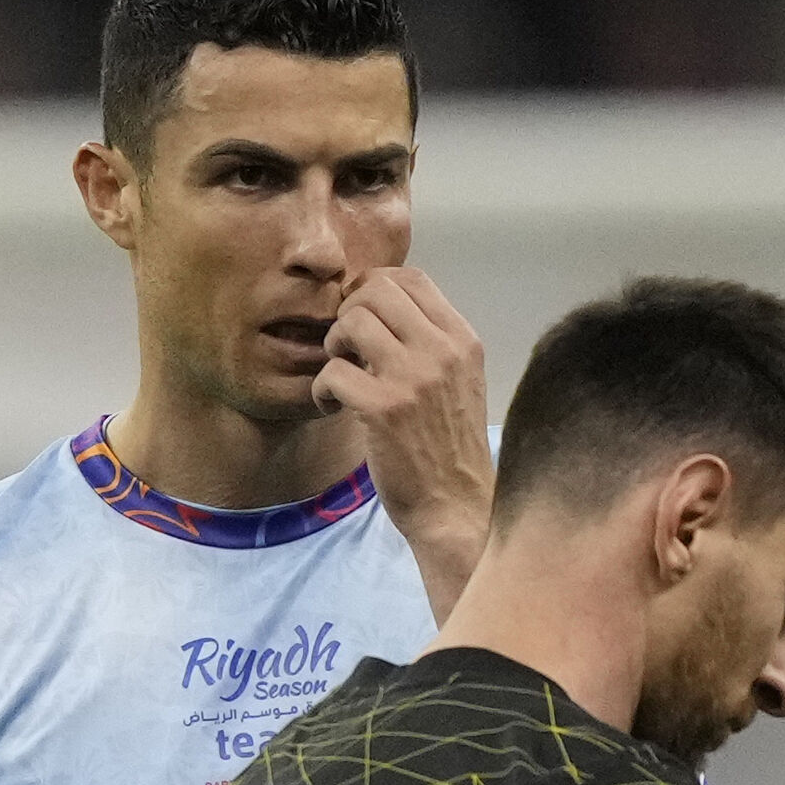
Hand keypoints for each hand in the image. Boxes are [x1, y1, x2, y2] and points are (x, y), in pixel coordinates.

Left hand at [312, 268, 492, 622]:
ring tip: (340, 377)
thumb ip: (431, 343)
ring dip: (333, 347)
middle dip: (349, 314)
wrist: (456, 506)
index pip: (412, 278)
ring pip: (351, 322)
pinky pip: (332, 371)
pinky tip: (332, 408)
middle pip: (377, 290)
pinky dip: (321, 389)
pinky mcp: (383, 410)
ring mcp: (413, 379)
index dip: (374, 289)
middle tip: (347, 350)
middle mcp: (442, 352)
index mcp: (463, 341)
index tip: (363, 322)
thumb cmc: (450, 447)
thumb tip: (381, 305)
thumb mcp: (459, 383)